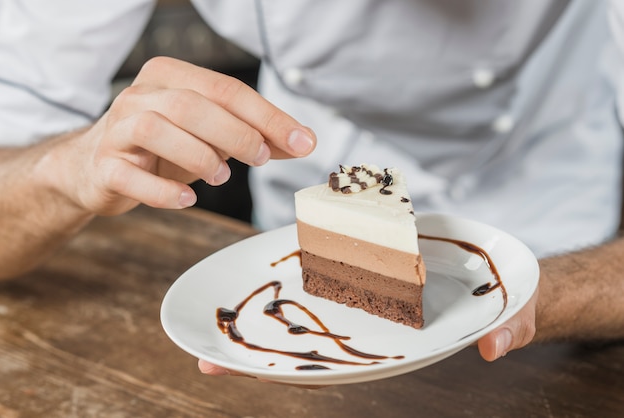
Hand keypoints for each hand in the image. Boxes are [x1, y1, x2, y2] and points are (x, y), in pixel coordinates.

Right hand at [44, 56, 315, 215]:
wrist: (96, 169)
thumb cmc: (163, 148)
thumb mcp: (212, 136)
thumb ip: (256, 136)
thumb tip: (303, 142)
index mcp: (170, 77)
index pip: (226, 90)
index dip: (267, 117)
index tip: (302, 142)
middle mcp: (140, 96)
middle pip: (192, 105)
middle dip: (236, 133)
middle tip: (260, 158)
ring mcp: (116, 130)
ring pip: (157, 130)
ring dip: (199, 156)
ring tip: (221, 177)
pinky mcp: (104, 167)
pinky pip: (130, 176)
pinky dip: (163, 191)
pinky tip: (187, 200)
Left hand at [198, 287, 538, 381]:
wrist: (508, 274)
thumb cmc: (509, 296)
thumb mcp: (512, 312)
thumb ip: (506, 330)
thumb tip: (494, 349)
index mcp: (400, 344)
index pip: (342, 364)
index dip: (295, 373)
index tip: (240, 375)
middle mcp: (377, 326)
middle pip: (312, 346)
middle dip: (258, 355)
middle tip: (203, 356)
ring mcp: (371, 298)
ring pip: (311, 314)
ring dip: (264, 318)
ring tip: (216, 317)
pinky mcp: (373, 269)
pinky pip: (328, 273)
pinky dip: (294, 276)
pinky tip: (260, 273)